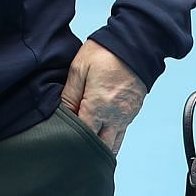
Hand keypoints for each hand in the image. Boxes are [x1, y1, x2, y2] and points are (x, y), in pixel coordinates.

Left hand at [57, 38, 143, 152]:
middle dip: (86, 149)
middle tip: (71, 148)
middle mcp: (115, 117)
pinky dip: (111, 139)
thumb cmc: (105, 54)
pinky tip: (99, 137)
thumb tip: (63, 114)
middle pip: (100, 146)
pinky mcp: (132, 113)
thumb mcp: (78, 69)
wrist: (135, 46)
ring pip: (113, 144)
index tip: (59, 138)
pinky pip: (121, 134)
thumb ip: (70, 95)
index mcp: (98, 107)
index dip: (71, 139)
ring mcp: (126, 117)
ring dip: (100, 148)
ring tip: (85, 148)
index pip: (83, 135)